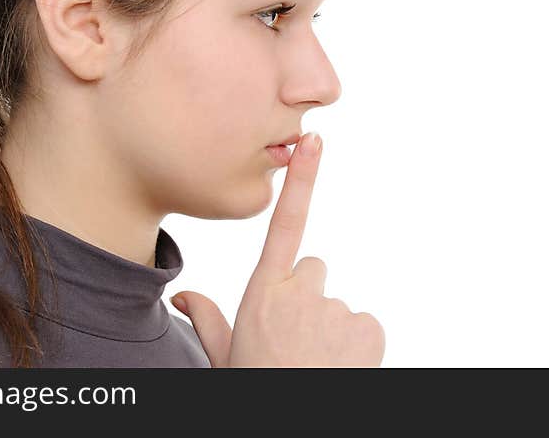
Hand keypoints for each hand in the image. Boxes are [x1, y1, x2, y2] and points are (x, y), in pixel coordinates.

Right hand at [171, 133, 384, 366]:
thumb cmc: (259, 387)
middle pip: (313, 272)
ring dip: (330, 327)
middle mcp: (299, 294)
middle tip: (296, 340)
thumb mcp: (226, 358)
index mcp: (261, 295)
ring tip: (315, 362)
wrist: (295, 428)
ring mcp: (336, 310)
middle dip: (307, 297)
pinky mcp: (368, 329)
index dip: (301, 179)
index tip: (314, 140)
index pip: (284, 225)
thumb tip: (180, 294)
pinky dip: (356, 344)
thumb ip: (206, 320)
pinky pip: (364, 325)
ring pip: (338, 304)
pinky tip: (339, 368)